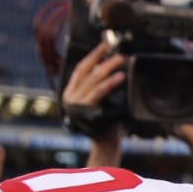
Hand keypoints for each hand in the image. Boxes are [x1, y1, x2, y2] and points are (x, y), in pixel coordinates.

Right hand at [61, 42, 125, 167]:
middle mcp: (71, 97)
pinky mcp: (86, 110)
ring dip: (109, 69)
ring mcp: (77, 104)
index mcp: (71, 93)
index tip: (104, 46)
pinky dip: (111, 84)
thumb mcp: (100, 102)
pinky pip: (100, 92)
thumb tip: (109, 67)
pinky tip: (120, 77)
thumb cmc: (106, 124)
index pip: (81, 70)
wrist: (105, 144)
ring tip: (121, 61)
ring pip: (94, 80)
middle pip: (87, 72)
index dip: (93, 56)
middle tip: (117, 52)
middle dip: (103, 60)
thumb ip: (98, 88)